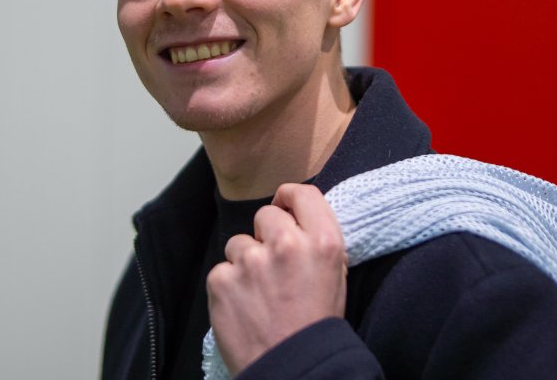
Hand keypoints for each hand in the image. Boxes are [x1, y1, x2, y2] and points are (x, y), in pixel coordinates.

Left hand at [206, 183, 347, 374]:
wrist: (294, 369)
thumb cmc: (316, 326)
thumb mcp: (335, 277)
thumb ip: (316, 242)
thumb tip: (296, 216)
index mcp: (323, 242)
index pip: (302, 193)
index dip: (290, 199)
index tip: (285, 209)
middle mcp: (287, 244)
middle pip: (265, 214)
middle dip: (266, 235)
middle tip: (273, 266)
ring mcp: (251, 261)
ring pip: (238, 243)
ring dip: (245, 262)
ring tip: (259, 294)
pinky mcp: (221, 279)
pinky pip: (221, 270)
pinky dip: (229, 286)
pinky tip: (243, 307)